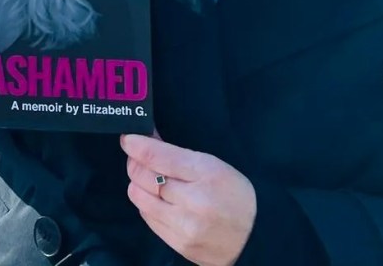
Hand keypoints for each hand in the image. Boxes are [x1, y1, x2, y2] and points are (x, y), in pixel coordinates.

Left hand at [120, 133, 255, 265]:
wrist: (255, 238)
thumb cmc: (234, 194)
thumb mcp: (212, 165)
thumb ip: (176, 153)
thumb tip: (146, 138)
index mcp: (205, 173)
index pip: (157, 156)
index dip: (136, 144)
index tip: (127, 137)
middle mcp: (193, 201)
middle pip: (142, 176)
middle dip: (135, 162)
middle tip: (138, 155)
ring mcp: (184, 227)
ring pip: (139, 197)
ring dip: (138, 184)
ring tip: (149, 178)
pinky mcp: (178, 245)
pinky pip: (147, 218)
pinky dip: (147, 204)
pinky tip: (159, 199)